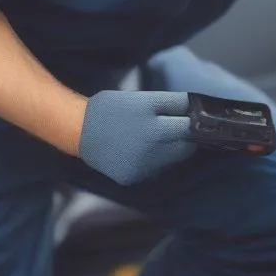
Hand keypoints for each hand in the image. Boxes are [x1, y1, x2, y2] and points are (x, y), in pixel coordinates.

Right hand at [79, 91, 195, 184]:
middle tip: (178, 128)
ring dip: (172, 150)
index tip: (194, 119)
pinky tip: (142, 150)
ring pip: (172, 160)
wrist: (79, 131)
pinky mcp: (133, 178)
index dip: (193, 121)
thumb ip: (172, 103)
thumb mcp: (143, 98)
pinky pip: (155, 169)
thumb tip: (196, 108)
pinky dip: (156, 161)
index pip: (188, 125)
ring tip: (158, 138)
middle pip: (185, 146)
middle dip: (185, 137)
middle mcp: (149, 145)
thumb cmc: (113, 108)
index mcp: (151, 122)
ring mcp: (141, 165)